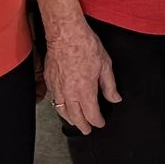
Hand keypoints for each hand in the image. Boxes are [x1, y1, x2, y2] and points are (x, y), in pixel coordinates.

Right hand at [43, 11, 118, 132]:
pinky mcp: (49, 81)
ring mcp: (57, 88)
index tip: (100, 123)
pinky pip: (54, 100)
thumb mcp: (105, 65)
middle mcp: (69, 93)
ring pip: (62, 111)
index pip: (91, 114)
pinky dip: (59, 107)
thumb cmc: (85, 45)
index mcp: (85, 91)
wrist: (66, 33)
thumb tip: (115, 98)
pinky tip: (63, 106)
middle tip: (87, 130)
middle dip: (83, 125)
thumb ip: (110, 85)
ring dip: (69, 119)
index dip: (97, 121)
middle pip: (75, 117)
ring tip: (75, 123)